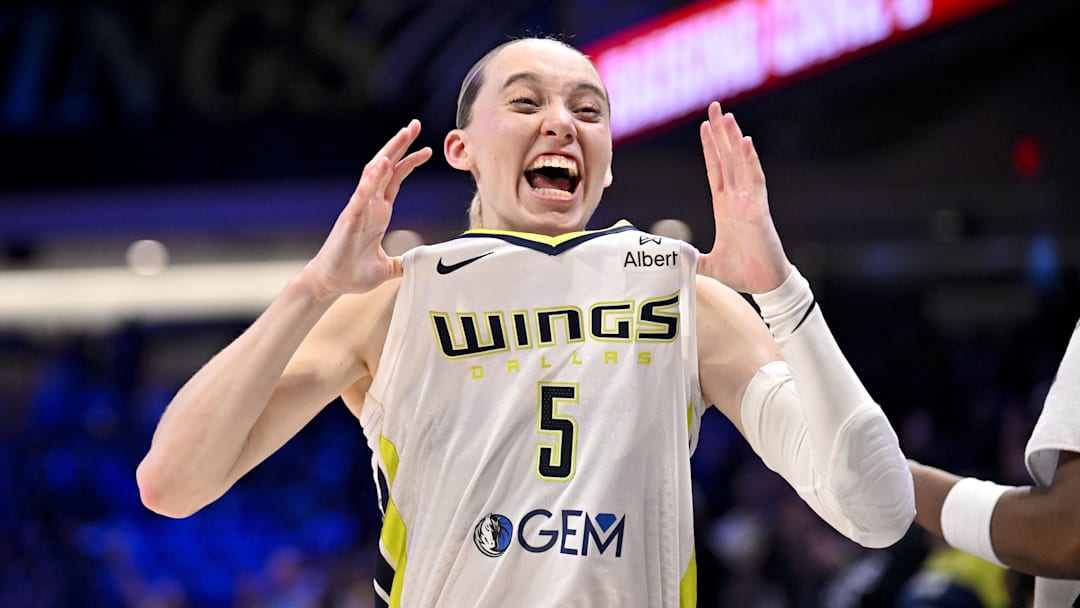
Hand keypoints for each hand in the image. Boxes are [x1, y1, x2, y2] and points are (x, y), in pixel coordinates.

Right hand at [305, 119, 432, 298]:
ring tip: (403, 134)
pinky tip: (383, 163)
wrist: (331, 283)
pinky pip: (362, 194)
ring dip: (389, 152)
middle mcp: (369, 205)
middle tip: (415, 124)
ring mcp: (359, 209)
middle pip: (386, 167)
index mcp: (378, 212)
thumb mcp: (388, 268)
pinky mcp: (350, 218)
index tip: (426, 149)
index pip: (396, 179)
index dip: (409, 162)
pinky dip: (372, 179)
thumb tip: (420, 263)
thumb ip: (404, 262)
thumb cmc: (353, 274)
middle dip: (400, 145)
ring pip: (374, 173)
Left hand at [697, 102, 790, 293]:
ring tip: (726, 116)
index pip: (716, 170)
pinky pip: (755, 182)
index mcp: (725, 207)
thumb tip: (674, 257)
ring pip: (740, 164)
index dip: (710, 148)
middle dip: (720, 133)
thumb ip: (692, 258)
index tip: (704, 126)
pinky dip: (751, 162)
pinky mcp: (759, 211)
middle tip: (714, 106)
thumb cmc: (743, 273)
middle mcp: (737, 199)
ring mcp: (749, 202)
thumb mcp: (709, 264)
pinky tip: (745, 143)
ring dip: (733, 139)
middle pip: (727, 158)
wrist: (764, 285)